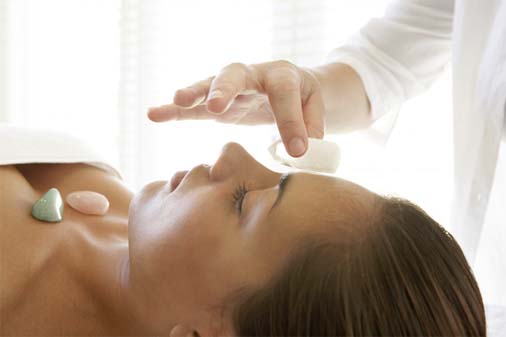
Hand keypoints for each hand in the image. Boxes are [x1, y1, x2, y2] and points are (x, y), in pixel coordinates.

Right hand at [147, 60, 324, 156]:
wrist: (289, 87)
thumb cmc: (302, 97)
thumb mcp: (314, 107)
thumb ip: (310, 125)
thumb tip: (300, 150)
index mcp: (282, 75)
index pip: (284, 95)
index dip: (290, 122)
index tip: (297, 150)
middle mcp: (252, 76)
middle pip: (235, 77)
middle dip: (224, 91)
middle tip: (215, 107)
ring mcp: (231, 89)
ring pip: (208, 87)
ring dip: (193, 95)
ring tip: (177, 100)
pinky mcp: (217, 104)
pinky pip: (194, 108)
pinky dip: (176, 111)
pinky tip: (155, 114)